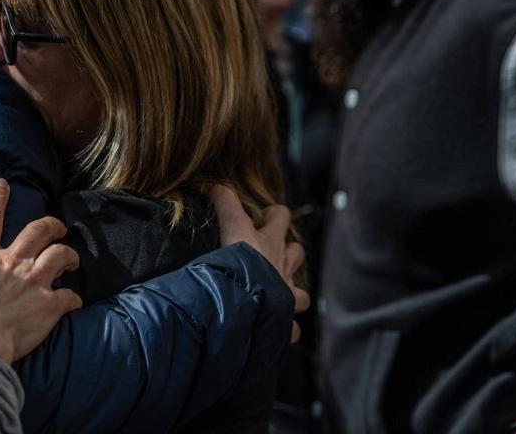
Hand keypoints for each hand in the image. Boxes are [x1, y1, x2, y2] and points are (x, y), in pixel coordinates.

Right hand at [0, 179, 82, 363]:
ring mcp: (33, 281)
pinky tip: (73, 302)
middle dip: (52, 225)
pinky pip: (69, 296)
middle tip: (58, 227)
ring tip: (71, 260)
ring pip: (60, 255)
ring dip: (68, 255)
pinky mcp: (48, 305)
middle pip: (39, 230)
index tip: (3, 184)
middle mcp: (11, 261)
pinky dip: (73, 299)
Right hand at [211, 185, 310, 341]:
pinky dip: (286, 329)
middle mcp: (282, 265)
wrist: (245, 297)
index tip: (264, 216)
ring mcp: (286, 294)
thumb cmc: (239, 260)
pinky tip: (277, 331)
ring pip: (302, 294)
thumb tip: (214, 183)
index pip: (281, 217)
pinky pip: (291, 328)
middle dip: (289, 252)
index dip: (275, 214)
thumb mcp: (231, 225)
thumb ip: (224, 203)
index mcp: (269, 241)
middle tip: (272, 255)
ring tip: (278, 295)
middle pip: (297, 252)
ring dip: (292, 293)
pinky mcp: (283, 319)